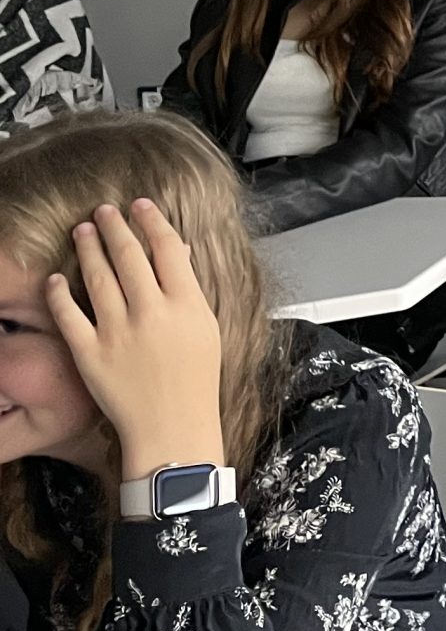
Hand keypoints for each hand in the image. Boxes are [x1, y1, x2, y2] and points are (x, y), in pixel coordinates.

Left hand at [48, 203, 226, 483]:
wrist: (171, 425)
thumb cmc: (195, 380)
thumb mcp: (205, 328)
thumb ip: (190, 289)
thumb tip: (178, 253)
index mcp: (186, 304)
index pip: (167, 248)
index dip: (151, 221)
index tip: (140, 206)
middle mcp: (151, 312)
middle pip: (129, 255)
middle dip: (115, 226)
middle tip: (104, 210)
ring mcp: (118, 332)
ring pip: (98, 277)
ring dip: (88, 248)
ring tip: (82, 230)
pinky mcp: (90, 353)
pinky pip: (70, 315)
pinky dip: (60, 294)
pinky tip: (55, 279)